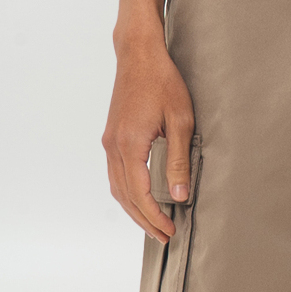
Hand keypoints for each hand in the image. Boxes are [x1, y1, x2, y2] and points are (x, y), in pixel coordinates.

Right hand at [101, 35, 194, 243]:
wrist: (138, 55)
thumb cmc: (163, 82)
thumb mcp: (180, 120)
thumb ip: (178, 159)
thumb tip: (179, 195)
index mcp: (130, 145)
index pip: (140, 194)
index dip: (155, 216)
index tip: (171, 231)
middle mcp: (114, 147)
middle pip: (125, 196)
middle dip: (144, 220)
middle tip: (164, 237)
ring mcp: (109, 141)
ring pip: (117, 187)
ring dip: (133, 209)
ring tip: (153, 224)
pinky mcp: (111, 135)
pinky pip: (115, 173)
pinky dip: (126, 192)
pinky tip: (139, 197)